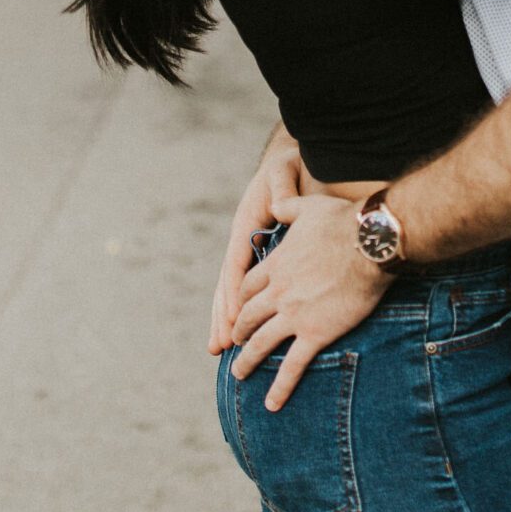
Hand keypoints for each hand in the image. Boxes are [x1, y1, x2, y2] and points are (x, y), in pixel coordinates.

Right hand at [208, 126, 303, 354]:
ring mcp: (248, 250)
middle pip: (228, 284)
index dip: (233, 294)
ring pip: (232, 289)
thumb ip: (282, 189)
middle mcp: (242, 241)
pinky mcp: (259, 255)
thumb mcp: (286, 171)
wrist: (292, 163)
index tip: (232, 319)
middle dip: (223, 316)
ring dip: (225, 318)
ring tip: (219, 348)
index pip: (236, 266)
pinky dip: (240, 308)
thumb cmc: (289, 167)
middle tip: (220, 345)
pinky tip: (238, 330)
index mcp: (245, 224)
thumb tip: (278, 208)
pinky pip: (247, 286)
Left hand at [230, 187, 389, 409]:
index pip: (247, 287)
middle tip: (234, 343)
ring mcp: (293, 315)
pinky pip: (292, 366)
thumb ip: (288, 206)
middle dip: (239, 331)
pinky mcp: (314, 334)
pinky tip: (271, 403)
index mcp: (276, 265)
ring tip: (240, 374)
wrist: (369, 243)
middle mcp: (278, 292)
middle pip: (248, 317)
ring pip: (260, 344)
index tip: (239, 309)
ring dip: (247, 361)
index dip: (241, 301)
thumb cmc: (343, 221)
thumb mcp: (308, 206)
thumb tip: (276, 201)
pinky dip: (280, 387)